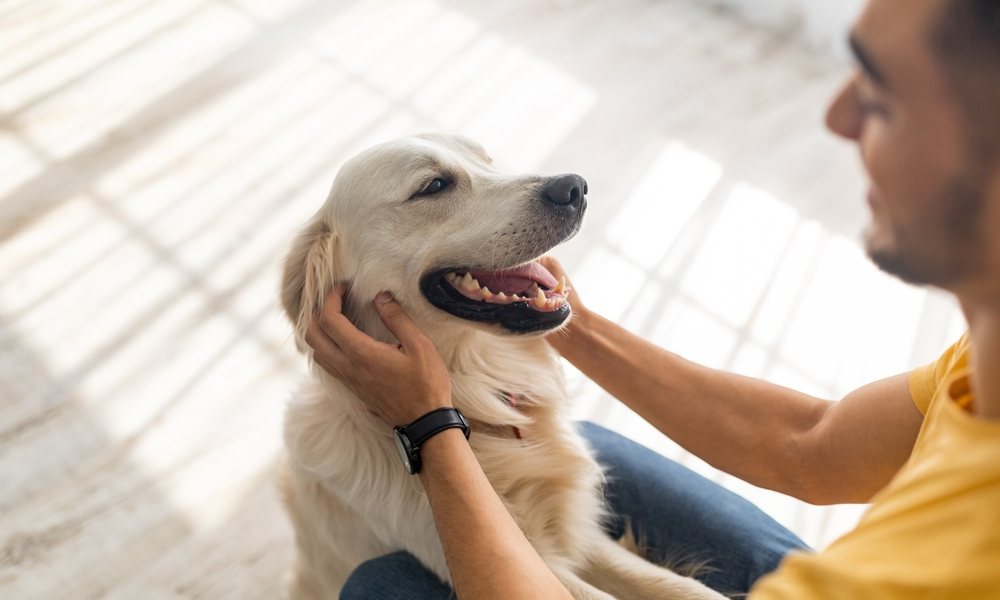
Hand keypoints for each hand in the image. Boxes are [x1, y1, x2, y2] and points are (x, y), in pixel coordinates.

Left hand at [305, 285, 451, 425]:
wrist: (424, 422)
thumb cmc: (426, 384)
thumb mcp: (420, 346)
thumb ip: (397, 319)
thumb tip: (380, 296)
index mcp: (361, 354)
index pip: (330, 320)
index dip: (331, 298)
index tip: (343, 286)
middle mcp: (348, 367)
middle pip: (312, 336)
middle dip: (318, 312)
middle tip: (335, 299)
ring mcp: (348, 380)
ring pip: (316, 352)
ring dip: (319, 330)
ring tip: (336, 316)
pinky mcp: (353, 388)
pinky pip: (327, 364)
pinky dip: (326, 346)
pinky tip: (343, 339)